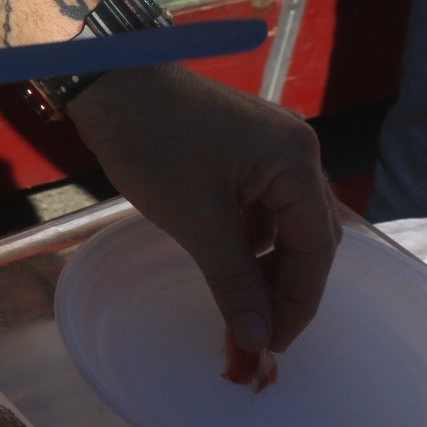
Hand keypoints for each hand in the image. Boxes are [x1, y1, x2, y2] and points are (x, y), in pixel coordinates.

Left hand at [68, 64, 340, 353]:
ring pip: (283, 222)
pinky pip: (259, 205)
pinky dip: (249, 240)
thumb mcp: (196, 219)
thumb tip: (257, 339)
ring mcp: (269, 147)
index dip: (298, 302)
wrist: (108, 83)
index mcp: (296, 161)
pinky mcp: (241, 149)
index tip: (270, 344)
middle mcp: (295, 151)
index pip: (318, 247)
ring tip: (241, 305)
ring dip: (267, 265)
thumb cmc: (152, 143)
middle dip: (287, 286)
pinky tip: (228, 265)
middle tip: (257, 332)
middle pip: (309, 235)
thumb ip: (234, 281)